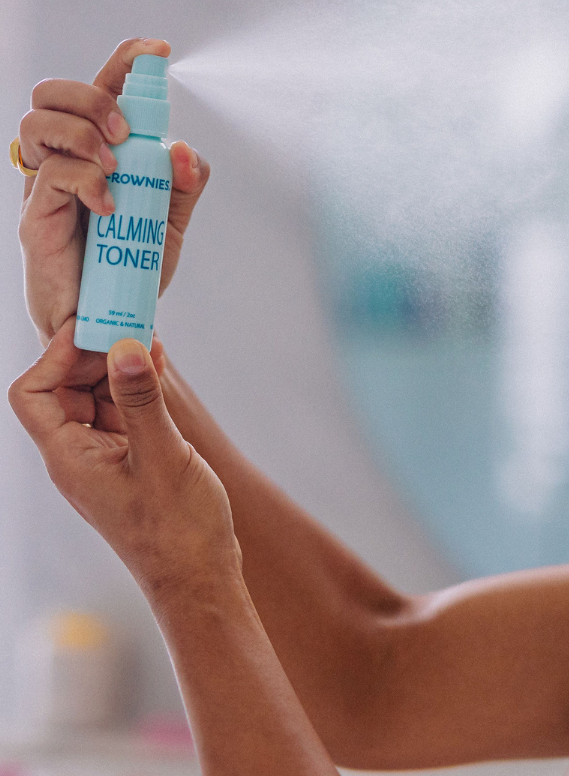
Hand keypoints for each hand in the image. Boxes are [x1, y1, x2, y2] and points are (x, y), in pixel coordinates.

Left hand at [7, 320, 240, 597]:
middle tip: (126, 323)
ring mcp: (106, 458)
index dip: (56, 356)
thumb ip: (140, 400)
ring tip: (148, 336)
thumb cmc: (178, 529)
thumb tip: (124, 346)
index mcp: (70, 458)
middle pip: (63, 389)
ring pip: (95, 398)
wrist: (199, 578)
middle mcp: (79, 456)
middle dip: (90, 354)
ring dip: (117, 366)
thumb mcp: (162, 456)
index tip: (95, 328)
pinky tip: (158, 365)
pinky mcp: (133, 460)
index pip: (34, 394)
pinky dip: (136, 386)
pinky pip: (123, 412)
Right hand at [17, 38, 210, 343]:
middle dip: (93, 95)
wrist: (109, 321)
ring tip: (115, 168)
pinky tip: (109, 205)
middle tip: (125, 132)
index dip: (124, 61)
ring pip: (38, 122)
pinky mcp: (35, 217)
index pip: (101, 90)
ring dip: (84, 134)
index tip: (157, 49)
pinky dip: (87, 181)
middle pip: (51, 92)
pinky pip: (50, 175)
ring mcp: (43, 186)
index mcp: (96, 150)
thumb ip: (183, 182)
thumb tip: (184, 149)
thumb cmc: (131, 264)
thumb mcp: (171, 219)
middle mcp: (63, 159)